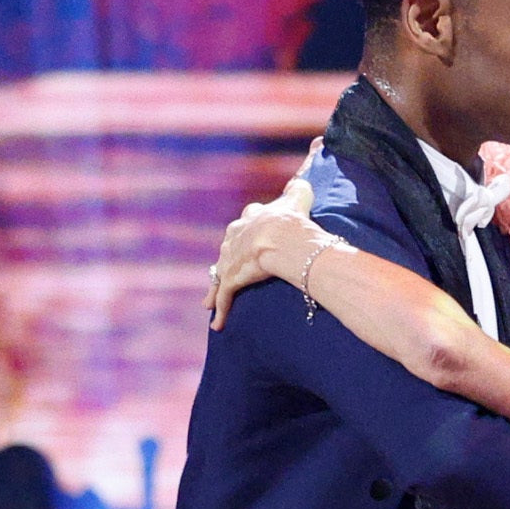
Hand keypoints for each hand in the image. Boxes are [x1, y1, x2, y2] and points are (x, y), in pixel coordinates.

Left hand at [203, 174, 324, 328]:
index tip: (249, 236)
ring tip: (209, 303)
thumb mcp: (298, 198)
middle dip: (228, 259)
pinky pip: (223, 298)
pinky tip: (217, 325)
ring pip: (219, 275)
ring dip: (214, 289)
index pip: (246, 221)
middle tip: (229, 270)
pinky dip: (220, 311)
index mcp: (251, 218)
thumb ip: (297, 190)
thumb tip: (300, 183)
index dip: (249, 230)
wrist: (282, 238)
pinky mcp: (231, 278)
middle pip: (228, 248)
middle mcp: (235, 236)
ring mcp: (231, 258)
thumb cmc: (292, 220)